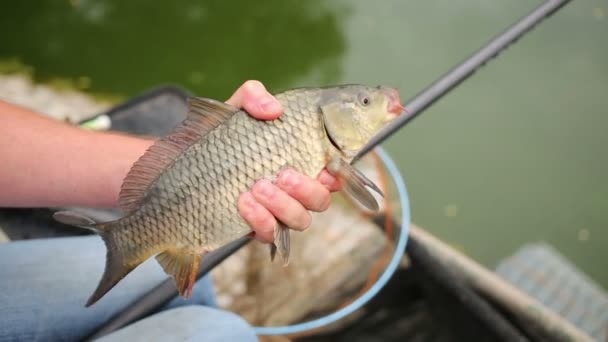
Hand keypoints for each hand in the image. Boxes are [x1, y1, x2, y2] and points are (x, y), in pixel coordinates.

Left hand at [227, 80, 340, 242]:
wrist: (182, 164)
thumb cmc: (219, 135)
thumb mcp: (235, 108)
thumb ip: (254, 96)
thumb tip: (274, 110)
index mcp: (300, 160)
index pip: (333, 173)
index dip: (337, 174)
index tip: (325, 168)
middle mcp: (294, 189)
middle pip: (321, 200)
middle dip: (308, 190)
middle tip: (283, 175)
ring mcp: (277, 211)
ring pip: (301, 220)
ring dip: (284, 206)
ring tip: (257, 187)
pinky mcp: (256, 228)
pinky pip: (271, 234)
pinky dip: (261, 220)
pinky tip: (243, 202)